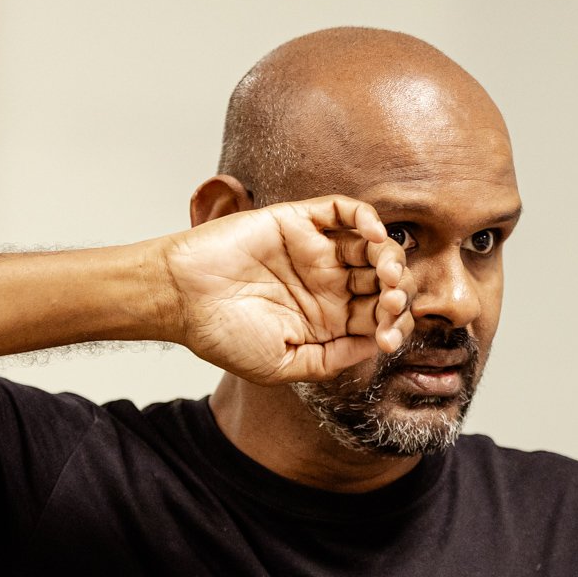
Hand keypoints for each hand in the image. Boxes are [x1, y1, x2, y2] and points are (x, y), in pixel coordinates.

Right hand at [163, 196, 413, 383]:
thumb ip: (331, 360)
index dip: (393, 326)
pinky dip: (367, 218)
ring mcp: (316, 252)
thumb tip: (375, 347)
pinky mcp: (298, 222)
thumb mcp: (283, 366)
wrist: (181, 299)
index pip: (378, 318)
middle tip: (391, 303)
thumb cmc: (223, 335)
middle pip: (383, 282)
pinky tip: (375, 237)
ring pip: (372, 247)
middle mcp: (328, 285)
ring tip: (385, 274)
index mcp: (328, 320)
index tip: (387, 339)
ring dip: (390, 258)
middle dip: (397, 293)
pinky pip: (343, 210)